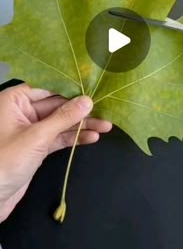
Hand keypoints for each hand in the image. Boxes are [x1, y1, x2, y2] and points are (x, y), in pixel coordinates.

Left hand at [0, 84, 111, 222]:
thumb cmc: (6, 160)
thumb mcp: (37, 136)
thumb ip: (64, 117)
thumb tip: (87, 101)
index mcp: (15, 100)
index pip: (49, 88)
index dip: (72, 89)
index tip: (94, 88)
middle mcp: (23, 111)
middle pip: (57, 106)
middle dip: (81, 110)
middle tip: (106, 110)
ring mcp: (31, 130)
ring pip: (60, 123)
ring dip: (82, 125)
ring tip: (106, 126)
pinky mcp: (37, 147)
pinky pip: (58, 138)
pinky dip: (74, 138)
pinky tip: (92, 137)